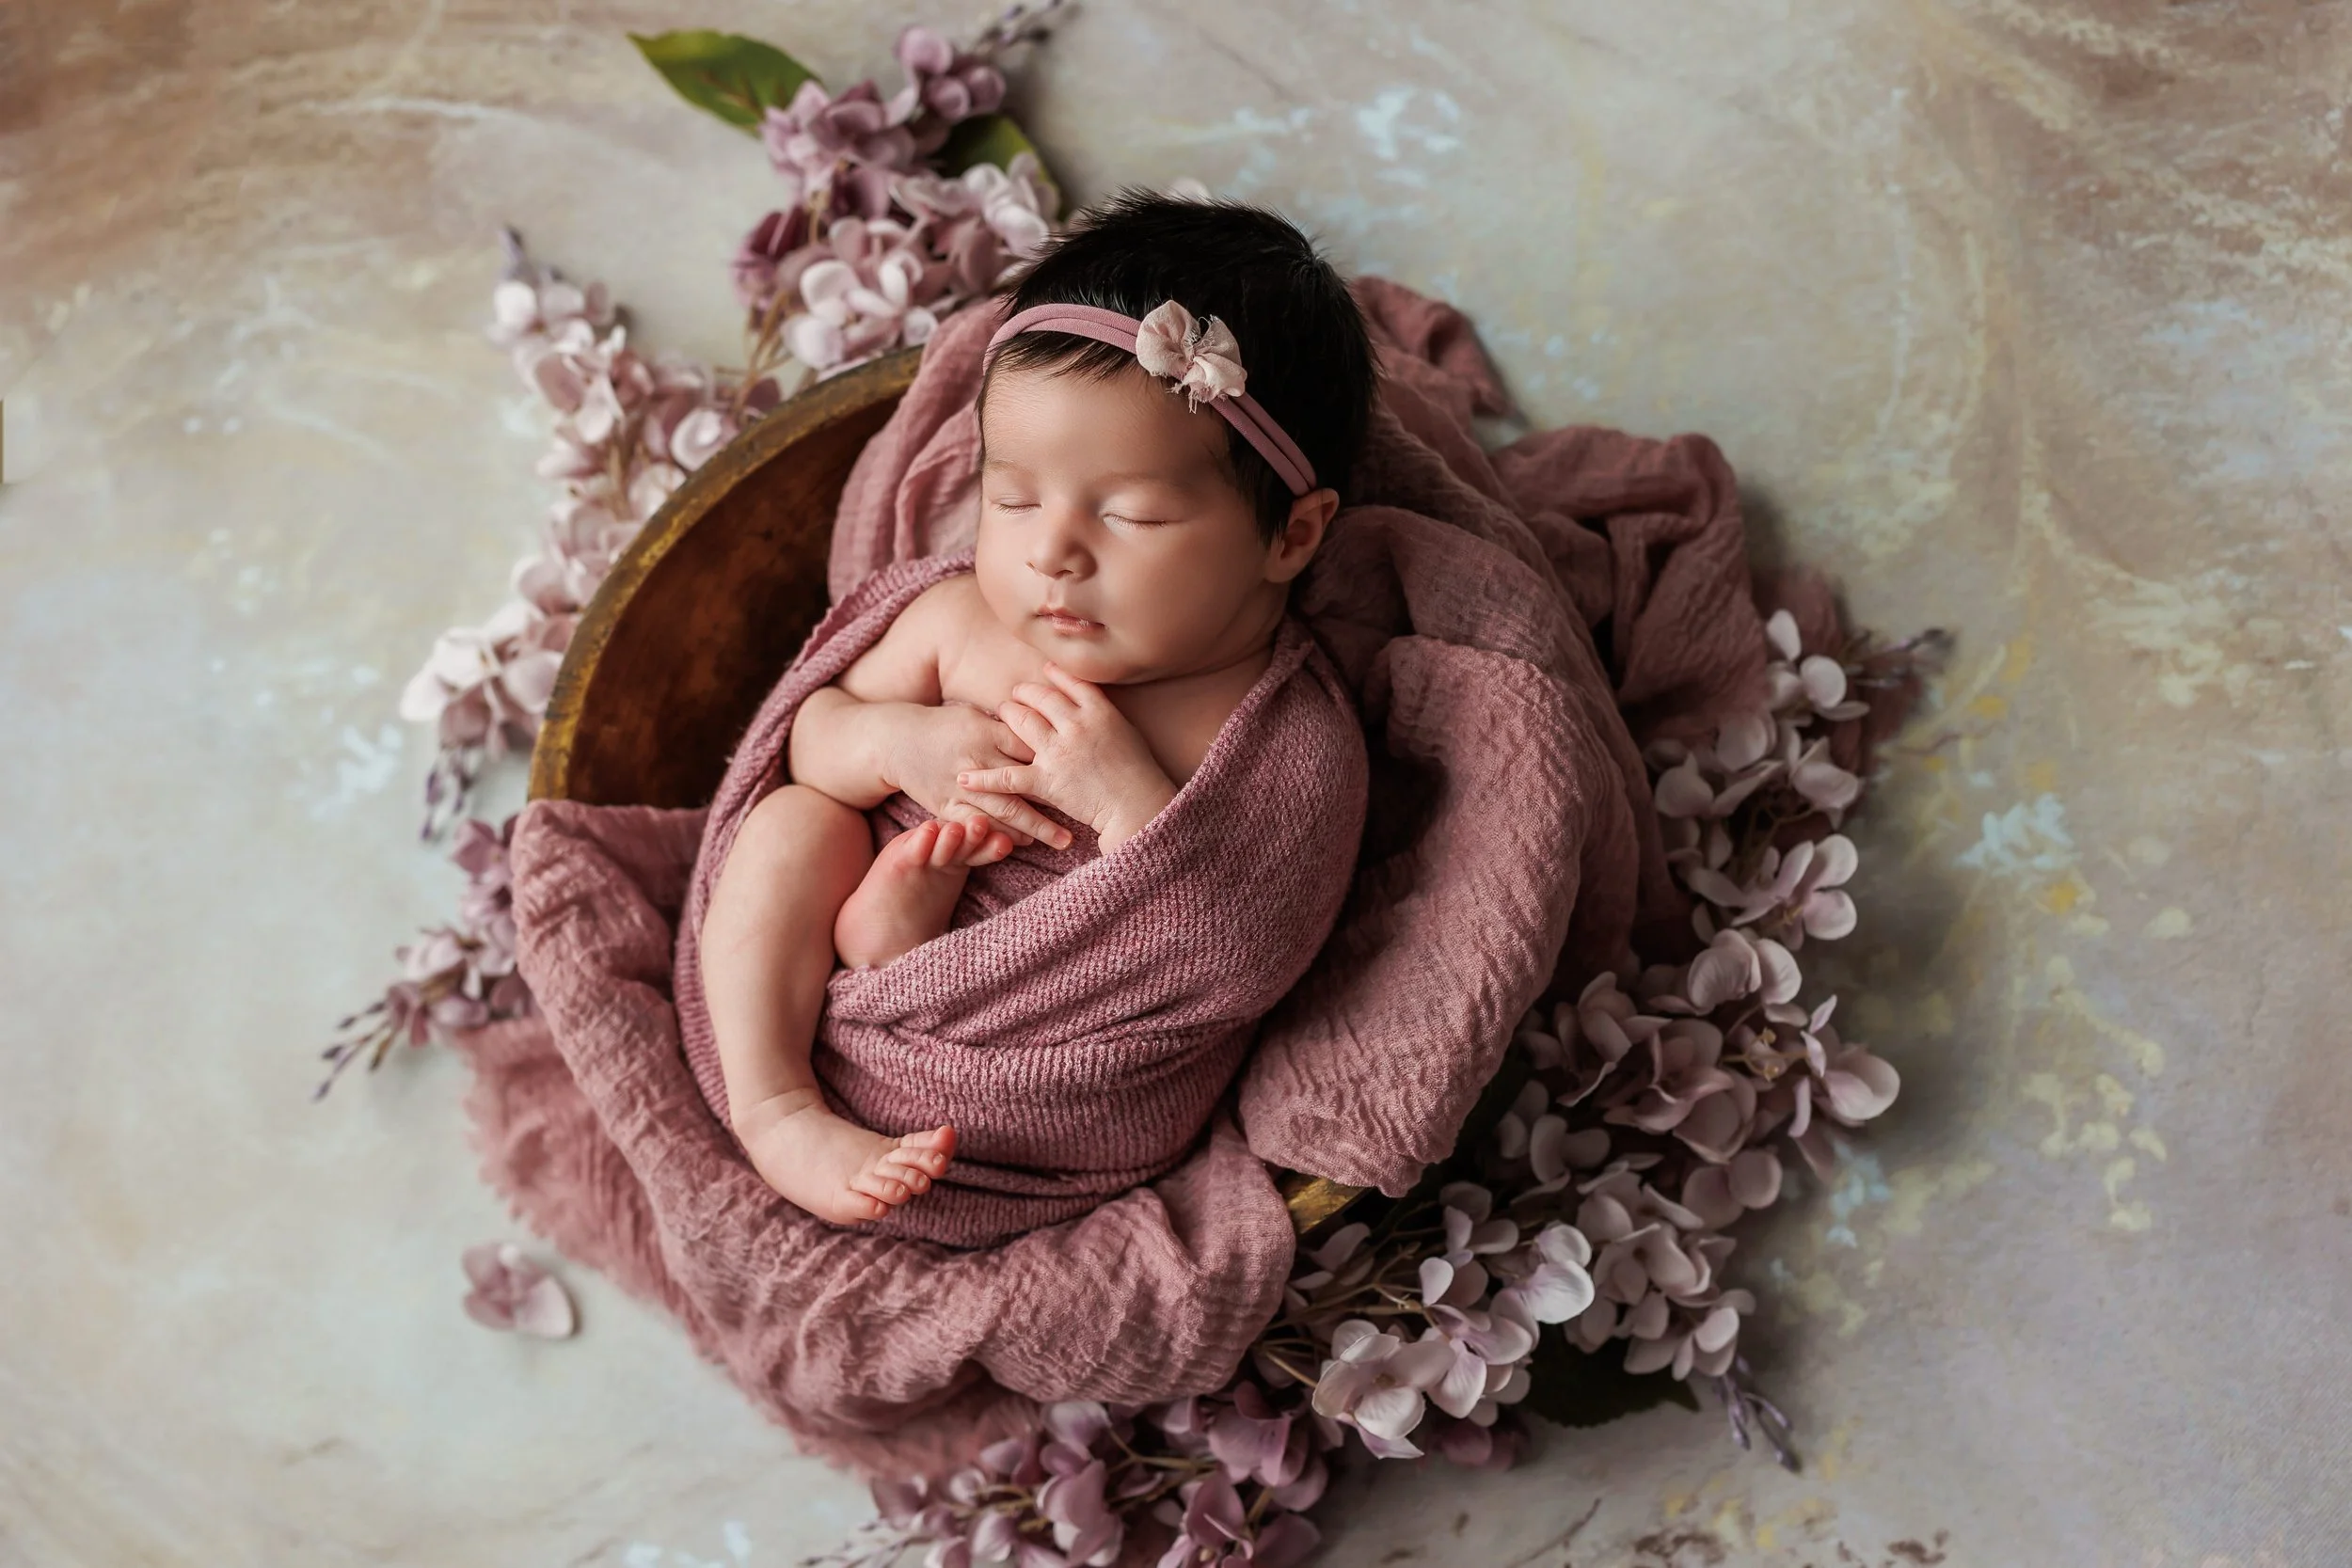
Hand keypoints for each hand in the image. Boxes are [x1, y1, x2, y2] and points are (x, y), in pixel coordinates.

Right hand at [883, 701, 1071, 850]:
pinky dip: (1000, 835)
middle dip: (1056, 802)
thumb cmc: (945, 725)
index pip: (1031, 749)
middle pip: (1024, 784)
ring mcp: (960, 785)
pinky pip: (977, 825)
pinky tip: (1022, 843)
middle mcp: (977, 760)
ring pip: (1004, 811)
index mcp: (987, 733)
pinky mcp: (945, 806)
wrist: (897, 741)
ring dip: (1035, 827)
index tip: (1086, 775)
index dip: (1058, 763)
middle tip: (1085, 817)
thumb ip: (1009, 726)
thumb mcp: (977, 716)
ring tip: (1062, 840)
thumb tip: (1046, 727)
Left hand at [961, 664, 1178, 853]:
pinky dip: (984, 778)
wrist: (1138, 806)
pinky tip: (965, 778)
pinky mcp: (1046, 782)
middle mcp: (1076, 726)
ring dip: (1007, 715)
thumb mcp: (1127, 732)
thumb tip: (1087, 699)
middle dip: (1023, 693)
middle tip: (1016, 695)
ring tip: (1000, 713)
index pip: (1068, 683)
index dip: (1052, 676)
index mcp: (1099, 711)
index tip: (1042, 673)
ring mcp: (1058, 752)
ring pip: (1020, 722)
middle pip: (1039, 698)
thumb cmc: (1138, 773)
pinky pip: (1007, 777)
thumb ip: (1103, 713)